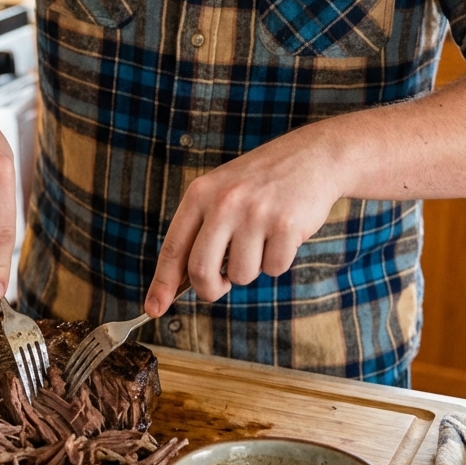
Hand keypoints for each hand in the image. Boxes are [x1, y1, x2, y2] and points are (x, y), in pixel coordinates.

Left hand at [144, 126, 341, 315]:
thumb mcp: (222, 191)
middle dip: (210, 289)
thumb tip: (184, 281)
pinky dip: (278, 260)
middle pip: (201, 271)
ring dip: (252, 268)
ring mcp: (255, 214)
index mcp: (200, 194)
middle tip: (222, 284)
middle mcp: (224, 203)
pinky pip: (274, 269)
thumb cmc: (262, 182)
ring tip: (263, 237)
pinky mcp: (285, 225)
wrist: (312, 156)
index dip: (162, 283)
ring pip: (241, 275)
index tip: (154, 308)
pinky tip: (284, 233)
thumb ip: (202, 229)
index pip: (173, 247)